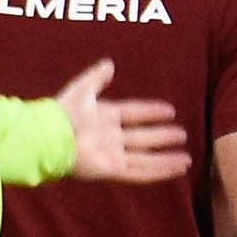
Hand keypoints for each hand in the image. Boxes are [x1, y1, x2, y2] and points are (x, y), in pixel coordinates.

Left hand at [57, 59, 189, 182]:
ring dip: (166, 159)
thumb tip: (109, 63)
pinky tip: (175, 170)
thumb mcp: (82, 90)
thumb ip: (96, 77)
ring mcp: (114, 154)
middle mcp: (112, 137)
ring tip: (186, 159)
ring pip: (146, 158)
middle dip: (163, 137)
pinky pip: (141, 172)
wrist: (51, 137)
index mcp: (105, 117)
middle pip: (144, 137)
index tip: (170, 110)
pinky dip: (160, 172)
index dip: (151, 111)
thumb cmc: (62, 113)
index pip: (135, 113)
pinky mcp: (113, 169)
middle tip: (183, 135)